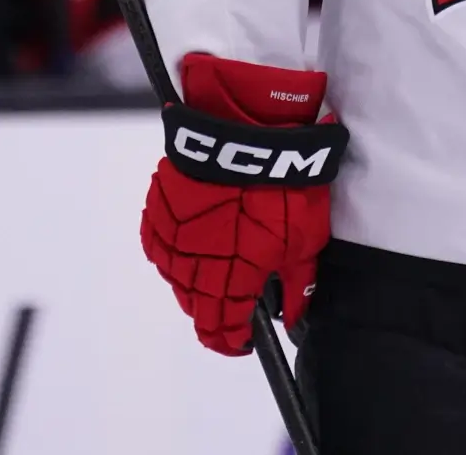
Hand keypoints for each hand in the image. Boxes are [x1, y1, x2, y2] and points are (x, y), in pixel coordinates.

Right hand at [142, 56, 346, 354]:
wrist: (248, 127)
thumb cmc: (284, 181)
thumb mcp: (307, 238)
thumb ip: (297, 284)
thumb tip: (292, 315)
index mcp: (231, 279)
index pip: (220, 330)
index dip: (231, 339)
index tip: (240, 338)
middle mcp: (193, 265)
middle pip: (196, 305)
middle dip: (216, 307)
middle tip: (239, 292)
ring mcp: (171, 237)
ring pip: (176, 276)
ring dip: (195, 276)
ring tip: (222, 256)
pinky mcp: (158, 209)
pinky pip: (163, 243)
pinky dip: (178, 247)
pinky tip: (199, 234)